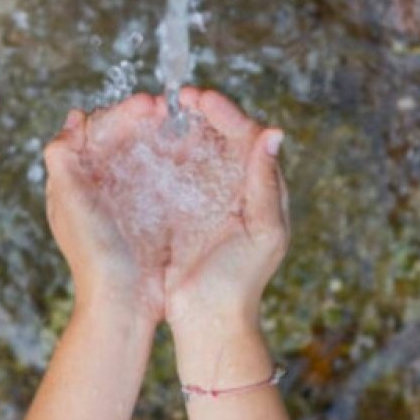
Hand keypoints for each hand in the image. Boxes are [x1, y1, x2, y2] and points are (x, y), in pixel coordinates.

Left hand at [43, 93, 168, 325]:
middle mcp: (100, 188)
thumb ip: (64, 160)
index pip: (97, 132)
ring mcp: (128, 202)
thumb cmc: (96, 257)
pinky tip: (194, 151)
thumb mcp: (72, 203)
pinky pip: (163, 178)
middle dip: (145, 119)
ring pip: (145, 154)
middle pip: (123, 139)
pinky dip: (176, 160)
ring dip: (163, 135)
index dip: (122, 113)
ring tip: (185, 122)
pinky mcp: (153, 215)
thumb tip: (74, 119)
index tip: (150, 104)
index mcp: (76, 182)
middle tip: (169, 107)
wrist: (124, 305)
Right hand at [163, 87, 289, 344]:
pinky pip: (174, 173)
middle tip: (177, 97)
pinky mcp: (182, 213)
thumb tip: (272, 133)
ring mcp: (208, 200)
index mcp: (261, 189)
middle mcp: (237, 189)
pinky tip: (146, 142)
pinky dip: (162, 153)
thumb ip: (266, 183)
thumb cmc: (240, 280)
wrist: (210, 321)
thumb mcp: (262, 230)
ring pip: (197, 150)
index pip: (247, 135)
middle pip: (222, 136)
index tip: (199, 97)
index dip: (225, 112)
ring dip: (180, 128)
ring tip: (160, 111)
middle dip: (201, 113)